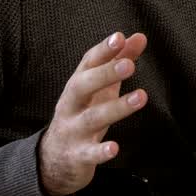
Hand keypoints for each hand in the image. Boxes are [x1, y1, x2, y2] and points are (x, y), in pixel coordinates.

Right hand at [38, 32, 148, 195]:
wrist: (54, 159)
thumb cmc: (83, 113)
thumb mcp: (101, 87)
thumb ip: (119, 61)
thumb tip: (140, 36)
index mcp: (77, 85)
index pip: (87, 64)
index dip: (103, 51)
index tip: (119, 37)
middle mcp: (71, 105)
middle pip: (83, 86)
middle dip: (105, 74)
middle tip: (129, 65)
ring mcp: (72, 130)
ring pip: (92, 118)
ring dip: (116, 108)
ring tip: (141, 97)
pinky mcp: (77, 155)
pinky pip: (88, 153)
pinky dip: (100, 151)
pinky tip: (114, 148)